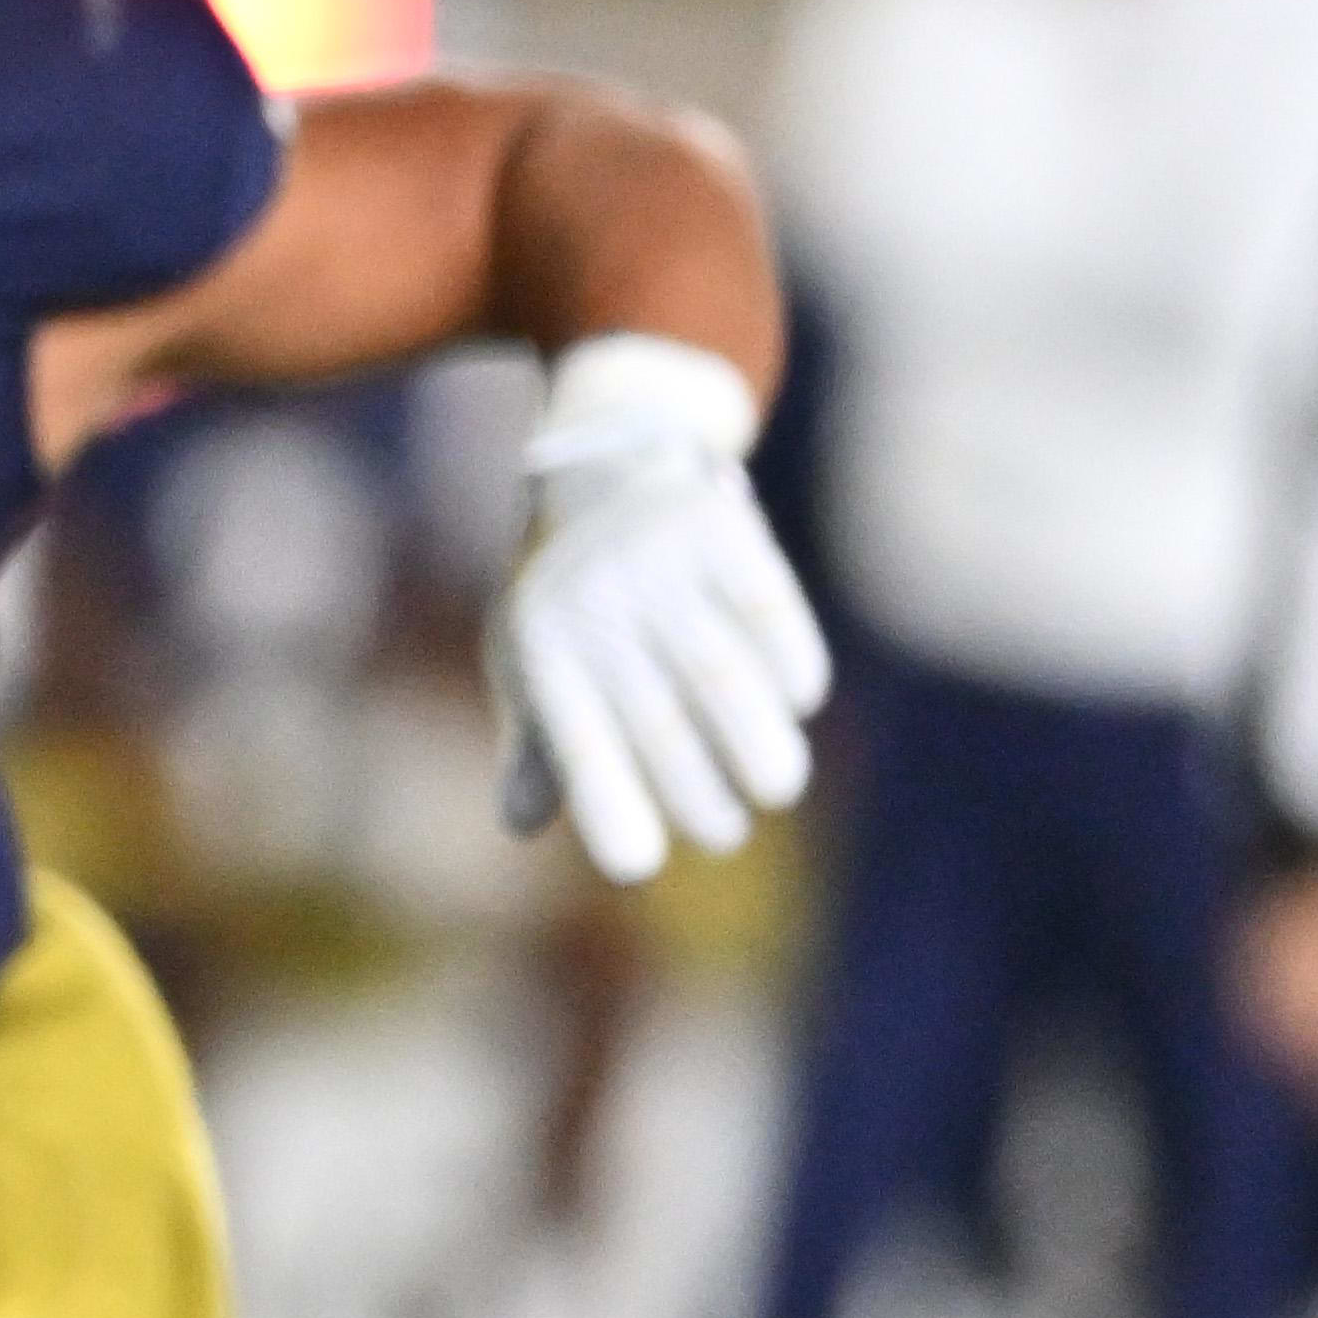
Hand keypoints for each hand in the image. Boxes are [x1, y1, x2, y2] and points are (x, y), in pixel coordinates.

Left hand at [489, 335, 824, 883]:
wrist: (605, 452)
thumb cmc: (565, 582)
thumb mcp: (528, 649)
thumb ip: (535, 738)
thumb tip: (518, 825)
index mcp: (544, 644)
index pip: (575, 739)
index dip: (606, 802)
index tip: (636, 866)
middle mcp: (596, 604)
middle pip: (656, 716)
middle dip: (695, 788)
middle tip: (724, 834)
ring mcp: (659, 563)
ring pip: (717, 668)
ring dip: (751, 737)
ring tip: (774, 787)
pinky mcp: (716, 527)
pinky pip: (763, 602)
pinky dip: (787, 657)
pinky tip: (798, 702)